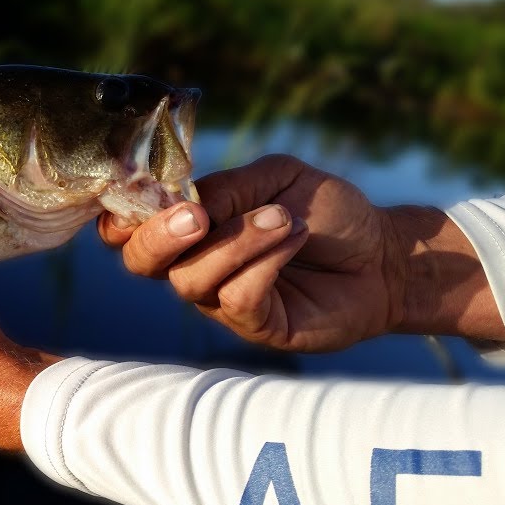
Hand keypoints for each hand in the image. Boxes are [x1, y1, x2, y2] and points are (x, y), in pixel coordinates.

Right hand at [98, 154, 504, 351]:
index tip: (143, 194)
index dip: (120, 217)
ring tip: (285, 219)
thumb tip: (189, 204)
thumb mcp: (275, 178)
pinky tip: (295, 237)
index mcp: (189, 225)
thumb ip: (227, 187)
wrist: (385, 253)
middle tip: (198, 216)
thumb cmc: (327, 212)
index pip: (128, 228)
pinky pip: (237, 299)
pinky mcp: (256, 326)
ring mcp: (220, 300)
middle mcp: (194, 265)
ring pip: (192, 280)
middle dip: (160, 236)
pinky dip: (263, 263)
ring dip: (237, 242)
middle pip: (141, 262)